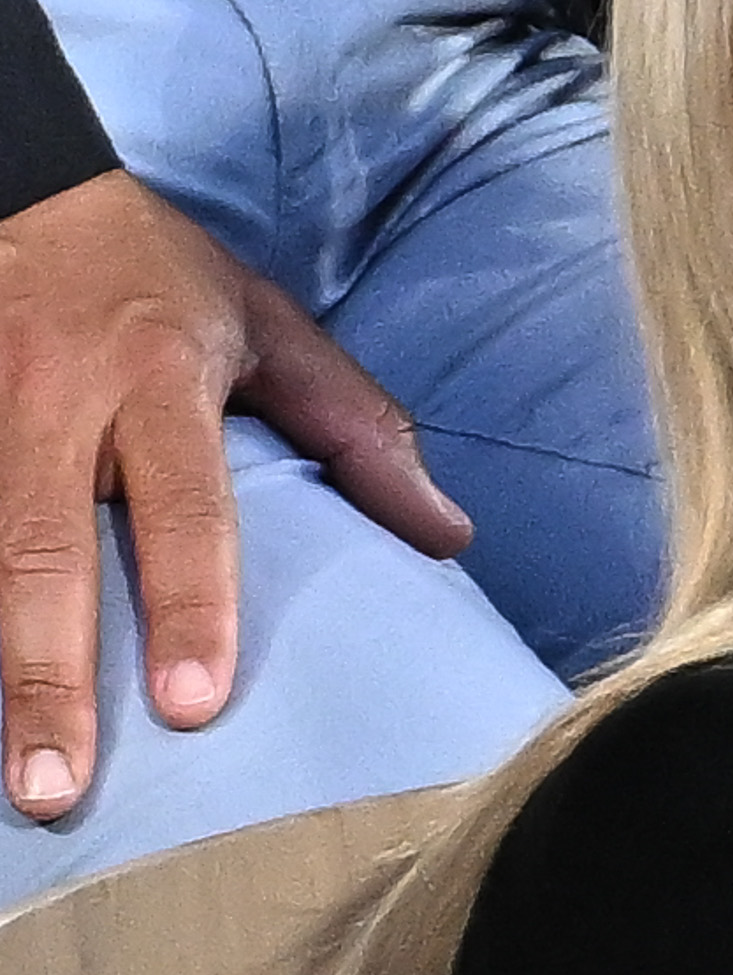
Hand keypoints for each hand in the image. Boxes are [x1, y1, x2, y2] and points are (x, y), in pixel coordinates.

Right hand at [0, 170, 465, 819]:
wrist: (23, 186)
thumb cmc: (161, 276)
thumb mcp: (271, 328)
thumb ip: (356, 431)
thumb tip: (448, 536)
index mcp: (159, 375)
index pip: (182, 507)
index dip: (188, 606)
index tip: (192, 706)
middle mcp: (54, 397)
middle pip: (44, 550)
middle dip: (49, 675)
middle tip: (60, 788)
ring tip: (11, 777)